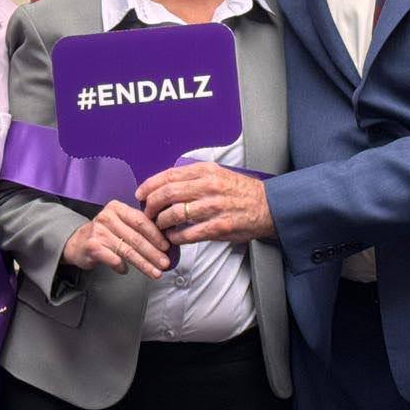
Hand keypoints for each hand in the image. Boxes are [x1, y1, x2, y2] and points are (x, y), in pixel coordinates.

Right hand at [61, 199, 170, 278]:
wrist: (77, 243)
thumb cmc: (105, 233)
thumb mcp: (120, 223)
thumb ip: (138, 227)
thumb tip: (165, 242)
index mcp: (117, 208)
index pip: (141, 221)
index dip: (156, 235)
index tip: (167, 247)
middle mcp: (107, 217)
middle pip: (136, 237)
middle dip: (153, 252)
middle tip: (165, 263)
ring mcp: (98, 231)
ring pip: (127, 250)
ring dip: (144, 264)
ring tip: (155, 272)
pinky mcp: (92, 246)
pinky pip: (114, 259)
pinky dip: (122, 267)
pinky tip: (126, 270)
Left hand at [138, 162, 275, 244]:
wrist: (269, 207)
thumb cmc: (240, 191)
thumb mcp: (218, 174)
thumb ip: (194, 177)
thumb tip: (165, 185)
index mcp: (206, 171)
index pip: (169, 175)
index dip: (149, 185)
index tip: (140, 194)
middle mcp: (209, 186)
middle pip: (167, 194)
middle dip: (150, 206)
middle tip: (146, 213)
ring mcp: (214, 207)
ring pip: (174, 214)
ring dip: (161, 223)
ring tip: (159, 227)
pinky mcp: (219, 227)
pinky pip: (188, 233)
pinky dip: (175, 237)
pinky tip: (173, 238)